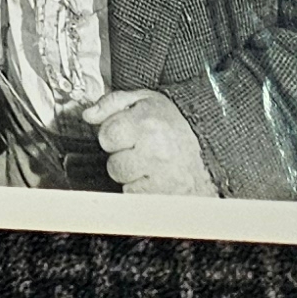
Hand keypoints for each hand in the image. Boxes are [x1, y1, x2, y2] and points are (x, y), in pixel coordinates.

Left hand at [81, 89, 216, 195]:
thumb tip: (88, 115)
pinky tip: (153, 177)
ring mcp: (162, 177)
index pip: (107, 136)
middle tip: (137, 149)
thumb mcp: (145, 100)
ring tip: (147, 163)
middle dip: (121, 157)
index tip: (124, 134)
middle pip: (113, 164)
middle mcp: (155, 151)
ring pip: (124, 182)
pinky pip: (137, 197)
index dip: (112, 135)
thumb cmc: (174, 124)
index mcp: (148, 123)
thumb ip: (112, 103)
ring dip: (130, 175)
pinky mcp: (166, 197)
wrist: (209, 149)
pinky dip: (141, 189)